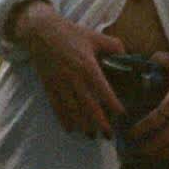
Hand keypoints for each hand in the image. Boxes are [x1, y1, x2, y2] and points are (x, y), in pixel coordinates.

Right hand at [20, 7, 128, 138]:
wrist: (41, 31)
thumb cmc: (70, 33)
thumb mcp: (95, 36)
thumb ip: (114, 46)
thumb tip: (127, 55)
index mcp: (87, 66)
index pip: (103, 90)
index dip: (112, 104)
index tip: (121, 115)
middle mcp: (73, 78)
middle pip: (88, 106)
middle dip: (99, 122)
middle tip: (109, 135)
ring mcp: (59, 83)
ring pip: (72, 110)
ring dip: (82, 125)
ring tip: (92, 136)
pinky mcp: (49, 85)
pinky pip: (56, 106)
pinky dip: (63, 119)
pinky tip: (70, 129)